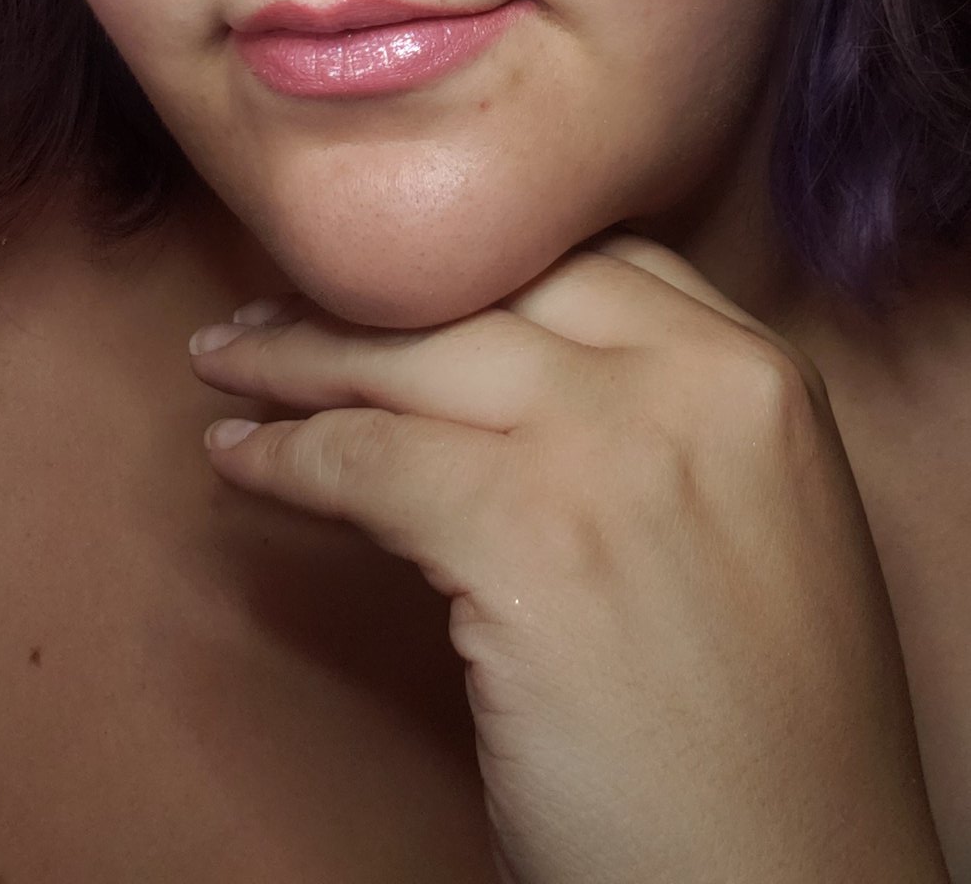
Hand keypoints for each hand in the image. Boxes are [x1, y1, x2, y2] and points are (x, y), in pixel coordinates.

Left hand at [188, 235, 949, 883]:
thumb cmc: (765, 733)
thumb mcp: (758, 520)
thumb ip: (666, 421)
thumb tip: (505, 372)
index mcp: (763, 373)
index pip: (587, 260)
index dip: (475, 264)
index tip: (400, 283)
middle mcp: (696, 382)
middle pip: (489, 289)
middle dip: (368, 295)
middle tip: (276, 312)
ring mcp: (613, 450)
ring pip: (411, 357)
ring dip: (297, 357)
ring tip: (228, 364)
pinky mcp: (530, 539)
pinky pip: (365, 462)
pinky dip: (284, 455)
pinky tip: (241, 457)